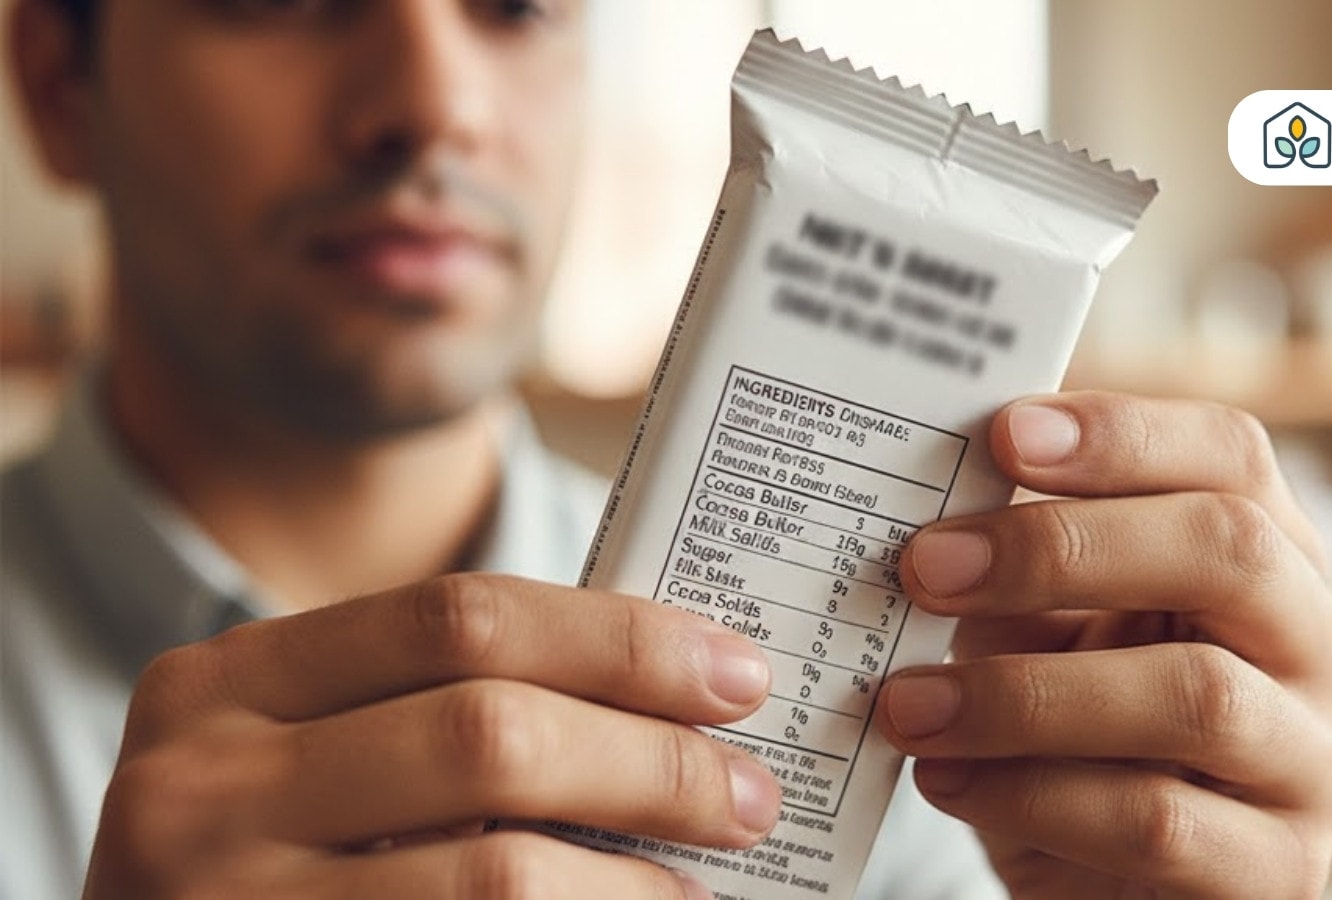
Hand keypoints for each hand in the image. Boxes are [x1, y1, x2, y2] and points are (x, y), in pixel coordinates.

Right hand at [83, 575, 780, 898]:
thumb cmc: (270, 860)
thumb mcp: (313, 757)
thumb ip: (437, 714)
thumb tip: (663, 706)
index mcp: (232, 681)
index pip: (462, 617)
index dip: (618, 640)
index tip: (732, 672)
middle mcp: (204, 782)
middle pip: (490, 732)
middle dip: (650, 762)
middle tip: (748, 792)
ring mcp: (225, 899)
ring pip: (496, 872)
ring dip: (633, 880)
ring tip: (704, 885)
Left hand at [876, 392, 1331, 898]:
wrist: (1099, 881)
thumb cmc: (1073, 735)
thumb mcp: (1042, 632)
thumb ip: (1010, 573)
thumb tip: (928, 521)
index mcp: (1268, 558)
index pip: (1231, 457)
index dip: (1124, 435)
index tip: (1004, 434)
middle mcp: (1316, 648)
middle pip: (1230, 550)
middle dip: (1061, 549)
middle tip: (927, 568)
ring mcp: (1312, 764)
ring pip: (1196, 695)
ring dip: (1025, 695)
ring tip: (911, 705)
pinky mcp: (1276, 875)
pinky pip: (1158, 821)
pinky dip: (1033, 797)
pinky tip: (950, 781)